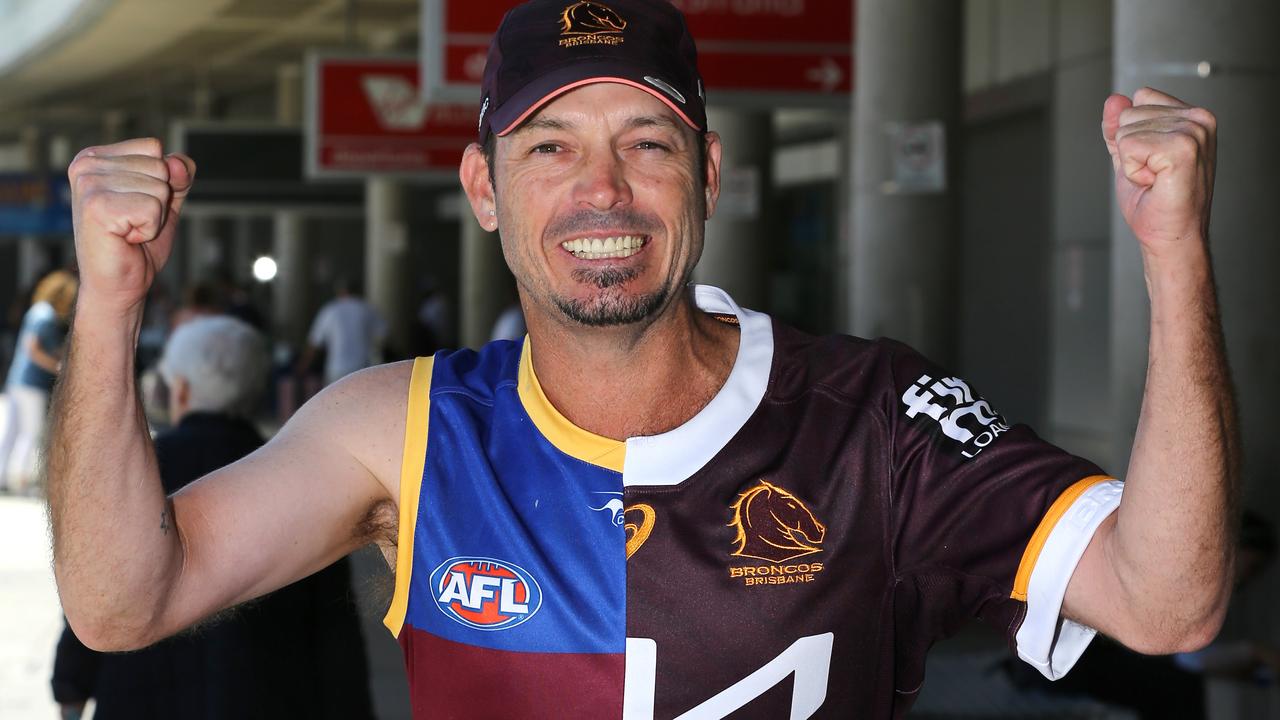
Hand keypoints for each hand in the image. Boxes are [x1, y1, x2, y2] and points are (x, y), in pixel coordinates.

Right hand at [68, 138, 194, 313]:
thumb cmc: (137, 243)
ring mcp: (88, 184)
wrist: (120, 284)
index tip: (135, 205)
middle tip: (132, 223)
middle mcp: (86, 164)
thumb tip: (176, 163)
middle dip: (157, 201)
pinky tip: (125, 238)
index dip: (159, 181)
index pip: (153, 147)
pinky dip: (149, 229)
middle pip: (159, 166)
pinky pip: (153, 209)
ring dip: (153, 217)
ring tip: (128, 231)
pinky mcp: (96, 206)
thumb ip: (179, 175)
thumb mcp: (166, 201)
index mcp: (96, 156)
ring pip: (159, 188)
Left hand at [1102, 87, 1215, 253]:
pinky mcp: (1183, 148)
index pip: (1141, 97)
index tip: (1153, 160)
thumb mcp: (1129, 156)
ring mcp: (1193, 131)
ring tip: (1156, 179)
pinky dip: (1133, 171)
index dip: (1134, 133)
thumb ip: (1119, 127)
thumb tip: (1113, 100)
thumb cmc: (1156, 202)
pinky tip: (1155, 182)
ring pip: (1126, 130)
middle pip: (1129, 113)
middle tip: (1154, 175)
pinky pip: (1129, 146)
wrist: (1171, 235)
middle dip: (1130, 150)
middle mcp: (1198, 119)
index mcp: (1192, 116)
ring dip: (1132, 163)